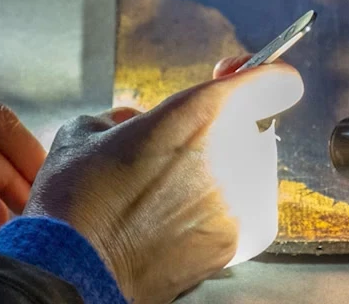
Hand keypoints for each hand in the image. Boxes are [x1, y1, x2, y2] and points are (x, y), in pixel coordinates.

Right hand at [25, 56, 302, 303]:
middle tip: (178, 150)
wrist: (75, 273)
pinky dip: (223, 209)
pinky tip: (183, 218)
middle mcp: (232, 154)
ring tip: (171, 192)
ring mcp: (241, 202)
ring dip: (222, 172)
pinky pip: (246, 210)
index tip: (240, 79)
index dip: (261, 76)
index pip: (274, 81)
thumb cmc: (76, 201)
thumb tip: (140, 123)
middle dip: (223, 133)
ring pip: (250, 170)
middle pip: (254, 127)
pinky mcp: (240, 241)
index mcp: (200, 112)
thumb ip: (130, 115)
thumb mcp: (87, 130)